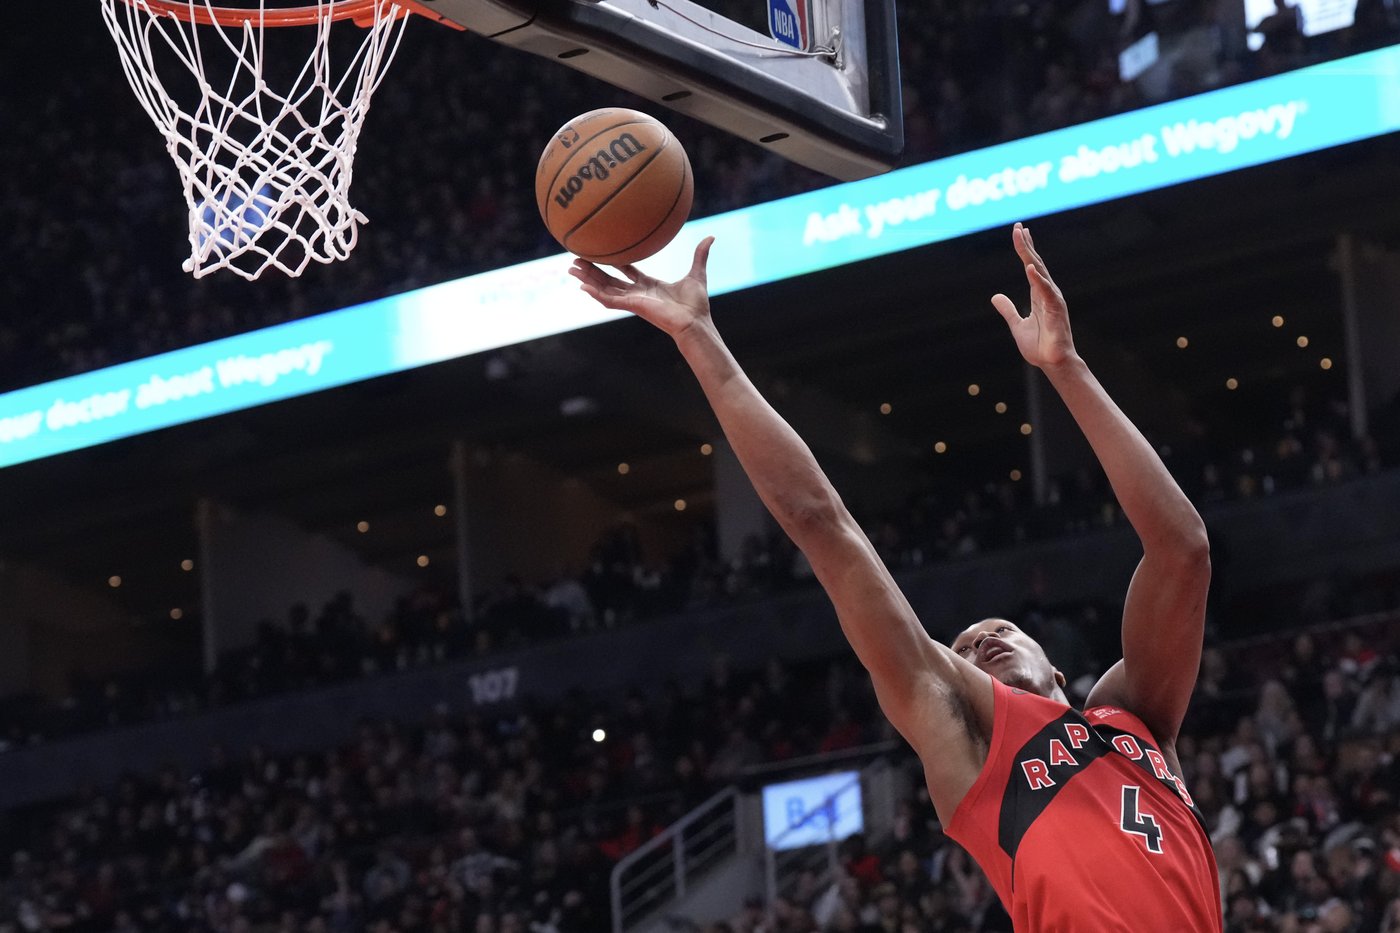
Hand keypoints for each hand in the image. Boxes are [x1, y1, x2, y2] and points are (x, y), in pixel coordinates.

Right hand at [569, 237, 714, 338]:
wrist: (695, 322)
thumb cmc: (696, 305)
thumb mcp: (697, 274)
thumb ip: (700, 255)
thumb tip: (711, 237)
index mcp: (649, 286)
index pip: (627, 272)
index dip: (614, 263)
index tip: (603, 252)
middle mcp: (638, 293)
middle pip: (609, 279)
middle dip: (593, 270)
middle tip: (576, 260)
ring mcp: (633, 300)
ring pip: (604, 288)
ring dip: (588, 279)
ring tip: (571, 270)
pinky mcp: (632, 306)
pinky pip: (610, 300)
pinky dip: (596, 293)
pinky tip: (582, 286)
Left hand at [991, 223, 1077, 369]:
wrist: (1052, 362)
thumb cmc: (1039, 346)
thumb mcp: (1017, 325)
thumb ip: (1008, 310)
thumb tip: (996, 297)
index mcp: (1038, 295)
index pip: (1031, 266)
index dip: (1025, 249)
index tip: (1019, 231)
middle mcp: (1047, 293)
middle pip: (1035, 263)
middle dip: (1026, 244)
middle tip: (1018, 227)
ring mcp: (1053, 300)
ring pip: (1041, 272)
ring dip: (1031, 255)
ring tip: (1023, 238)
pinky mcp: (1056, 310)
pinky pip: (1045, 291)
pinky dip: (1038, 279)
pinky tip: (1030, 267)